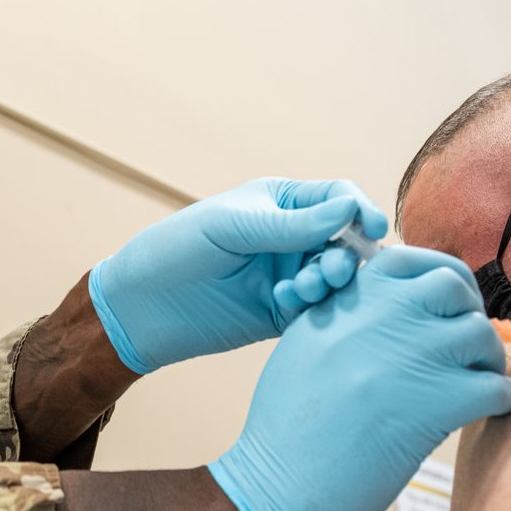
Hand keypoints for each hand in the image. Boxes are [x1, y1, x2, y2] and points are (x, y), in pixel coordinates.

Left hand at [87, 177, 387, 372]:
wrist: (140, 306)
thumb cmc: (176, 250)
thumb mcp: (230, 228)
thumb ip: (290, 224)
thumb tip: (350, 208)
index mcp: (282, 202)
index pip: (338, 198)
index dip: (359, 210)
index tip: (370, 229)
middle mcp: (293, 237)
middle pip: (346, 240)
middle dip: (348, 254)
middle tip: (330, 270)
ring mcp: (290, 274)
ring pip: (337, 277)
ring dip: (332, 281)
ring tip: (305, 288)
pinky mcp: (283, 312)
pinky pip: (318, 308)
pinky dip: (314, 305)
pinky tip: (284, 302)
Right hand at [207, 246, 510, 510]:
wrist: (280, 481)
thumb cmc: (289, 424)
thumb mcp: (308, 344)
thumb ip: (351, 315)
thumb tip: (402, 309)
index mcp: (348, 298)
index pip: (414, 261)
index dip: (440, 281)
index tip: (443, 309)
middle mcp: (382, 315)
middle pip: (455, 288)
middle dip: (468, 316)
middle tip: (463, 351)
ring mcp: (413, 355)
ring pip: (483, 337)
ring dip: (486, 363)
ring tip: (472, 388)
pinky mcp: (438, 402)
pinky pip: (498, 387)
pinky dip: (500, 402)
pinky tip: (482, 415)